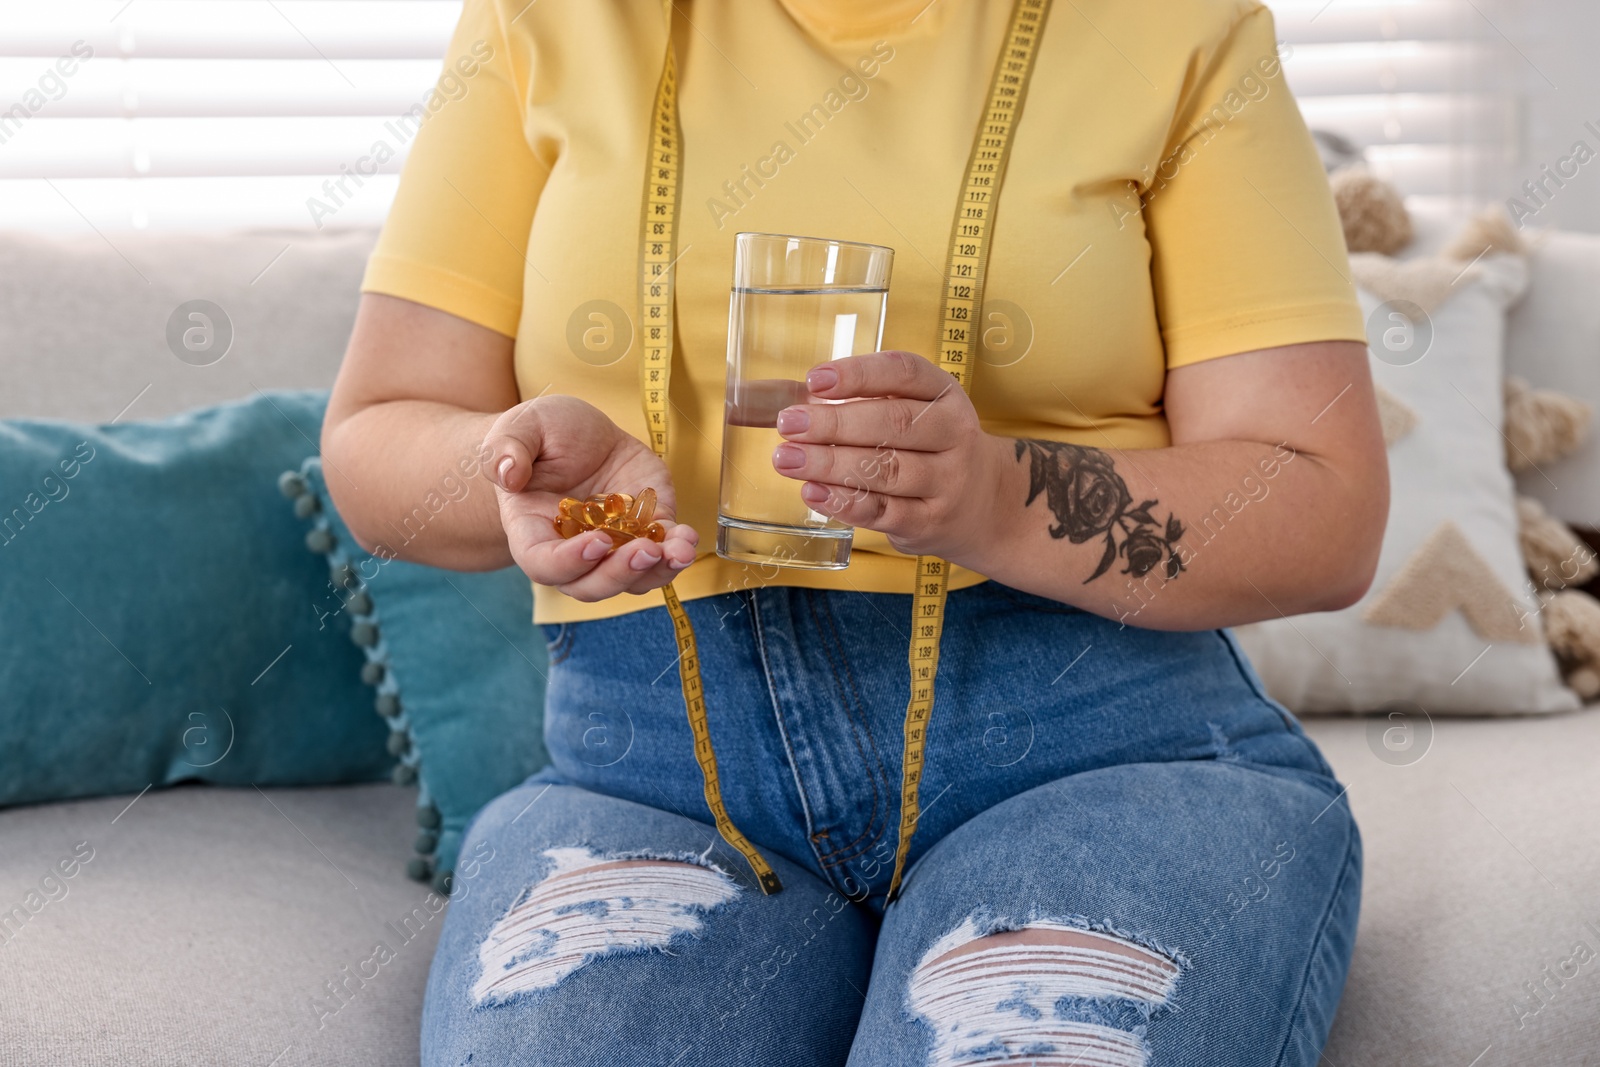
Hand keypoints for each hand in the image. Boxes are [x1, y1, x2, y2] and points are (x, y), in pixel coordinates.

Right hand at [485, 395, 698, 600]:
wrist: (581, 433)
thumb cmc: (543, 434)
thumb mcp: (521, 428)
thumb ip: (507, 449)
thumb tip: (509, 475)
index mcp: (533, 532)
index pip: (543, 564)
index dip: (569, 562)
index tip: (596, 541)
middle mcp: (572, 551)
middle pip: (591, 584)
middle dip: (619, 573)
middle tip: (645, 551)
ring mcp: (613, 547)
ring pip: (632, 580)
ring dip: (657, 571)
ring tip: (679, 550)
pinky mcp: (646, 532)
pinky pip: (663, 554)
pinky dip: (677, 551)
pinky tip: (688, 537)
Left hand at [769, 350, 1011, 561]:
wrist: (986, 505)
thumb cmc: (930, 448)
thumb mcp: (912, 412)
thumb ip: (854, 400)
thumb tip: (776, 395)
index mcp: (945, 396)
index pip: (905, 373)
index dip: (858, 374)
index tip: (814, 379)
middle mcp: (954, 435)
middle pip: (892, 423)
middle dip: (834, 423)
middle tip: (789, 424)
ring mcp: (946, 482)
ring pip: (885, 470)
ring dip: (831, 464)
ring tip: (787, 459)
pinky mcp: (930, 522)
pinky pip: (884, 511)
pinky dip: (845, 502)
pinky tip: (812, 492)